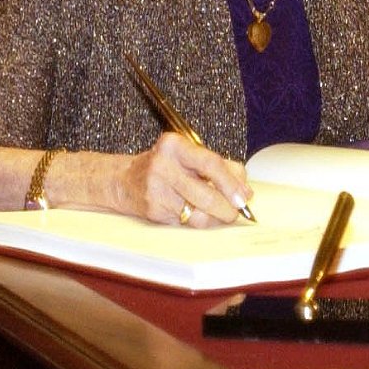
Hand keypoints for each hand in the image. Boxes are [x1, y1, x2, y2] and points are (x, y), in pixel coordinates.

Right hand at [112, 133, 252, 227]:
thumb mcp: (188, 155)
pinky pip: (186, 222)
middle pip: (206, 194)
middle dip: (227, 207)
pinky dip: (199, 221)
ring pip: (197, 214)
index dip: (231, 183)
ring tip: (223, 215)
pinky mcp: (153, 211)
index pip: (210, 164)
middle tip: (237, 211)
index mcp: (174, 145)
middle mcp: (163, 166)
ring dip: (216, 218)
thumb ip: (219, 166)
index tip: (243, 196)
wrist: (124, 180)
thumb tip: (244, 189)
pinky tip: (202, 215)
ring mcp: (156, 191)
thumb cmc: (164, 166)